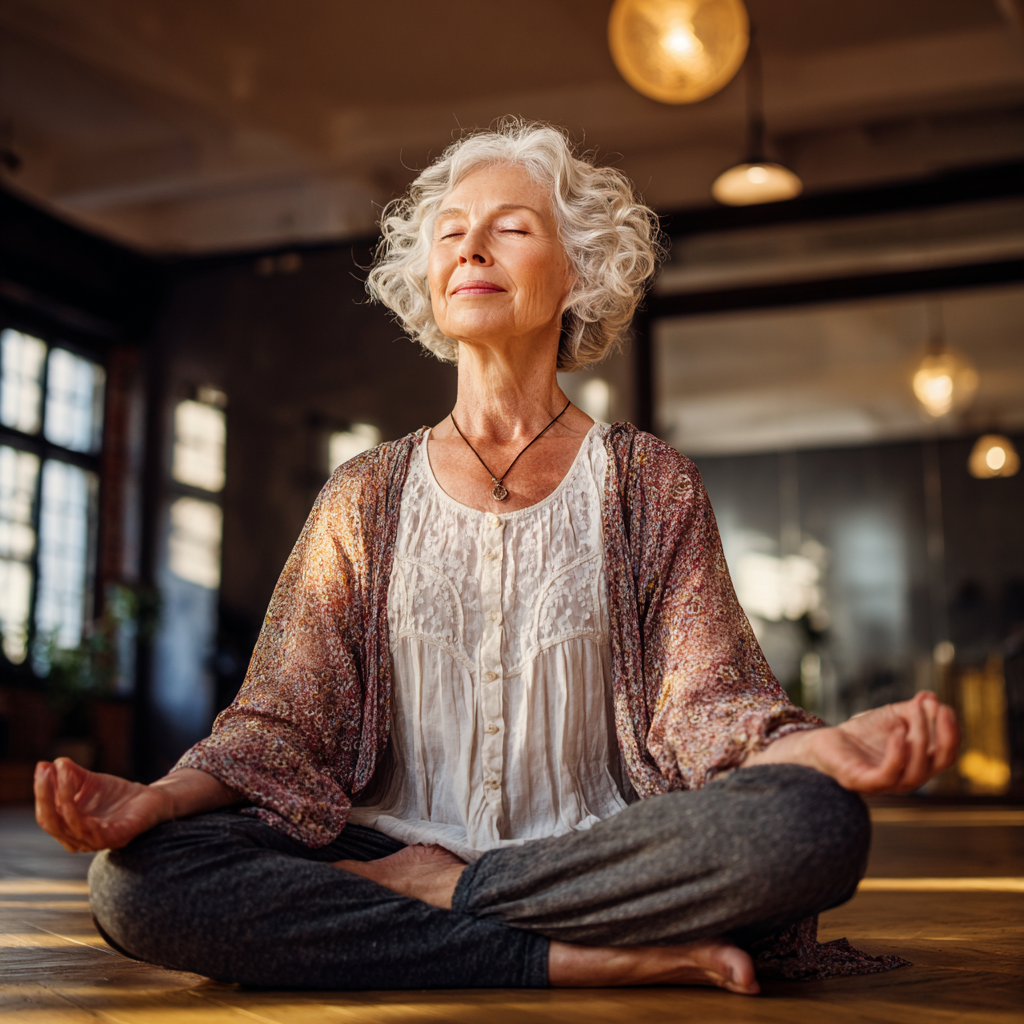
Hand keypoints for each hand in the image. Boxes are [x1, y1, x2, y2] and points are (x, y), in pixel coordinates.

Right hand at [35, 757, 173, 852]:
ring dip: (63, 796)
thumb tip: (48, 763)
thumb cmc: (117, 794)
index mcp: (69, 829)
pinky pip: (93, 831)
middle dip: (45, 795)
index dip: (41, 792)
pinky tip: (76, 794)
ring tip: (64, 772)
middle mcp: (79, 840)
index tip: (42, 766)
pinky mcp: (116, 838)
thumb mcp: (90, 782)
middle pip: (52, 823)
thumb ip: (71, 775)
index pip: (46, 815)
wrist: (152, 799)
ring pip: (70, 826)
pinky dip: (81, 814)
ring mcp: (97, 842)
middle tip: (45, 769)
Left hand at [745, 691, 958, 794]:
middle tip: (931, 707)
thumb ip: (912, 710)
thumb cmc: (860, 735)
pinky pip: (887, 775)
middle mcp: (907, 779)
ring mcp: (886, 784)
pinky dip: (898, 755)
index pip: (945, 754)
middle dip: (940, 734)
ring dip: (920, 738)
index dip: (950, 732)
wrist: (823, 743)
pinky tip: (898, 733)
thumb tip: (931, 697)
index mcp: (917, 764)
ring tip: (913, 712)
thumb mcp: (890, 717)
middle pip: (936, 763)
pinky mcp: (863, 782)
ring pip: (916, 772)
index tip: (945, 707)